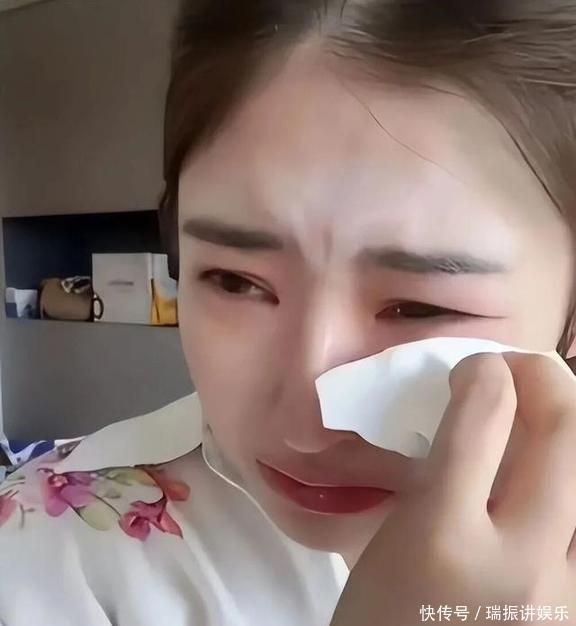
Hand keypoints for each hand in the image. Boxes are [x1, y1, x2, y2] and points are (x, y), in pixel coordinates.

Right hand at [331, 353, 575, 625]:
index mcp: (441, 537)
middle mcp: (517, 558)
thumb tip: (468, 424)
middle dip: (545, 376)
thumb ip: (432, 482)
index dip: (481, 373)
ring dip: (566, 422)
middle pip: (566, 431)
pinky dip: (563, 478)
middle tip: (519, 373)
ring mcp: (563, 589)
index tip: (473, 372)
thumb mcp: (388, 545)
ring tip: (541, 414)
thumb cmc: (383, 619)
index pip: (480, 420)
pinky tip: (542, 478)